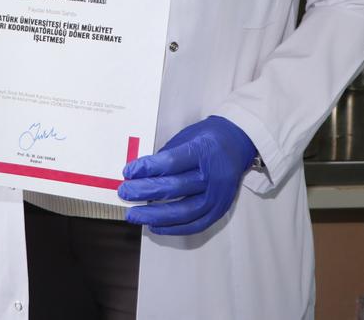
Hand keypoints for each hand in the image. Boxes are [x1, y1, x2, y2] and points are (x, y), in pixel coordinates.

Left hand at [118, 115, 256, 235]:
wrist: (239, 144)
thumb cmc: (208, 138)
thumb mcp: (187, 136)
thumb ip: (167, 154)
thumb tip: (140, 173)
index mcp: (204, 150)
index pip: (172, 162)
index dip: (147, 168)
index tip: (128, 172)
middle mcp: (213, 175)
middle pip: (175, 187)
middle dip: (145, 191)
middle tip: (125, 192)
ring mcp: (218, 195)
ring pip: (184, 211)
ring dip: (155, 215)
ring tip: (134, 215)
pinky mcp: (220, 209)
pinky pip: (195, 224)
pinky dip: (173, 228)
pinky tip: (154, 226)